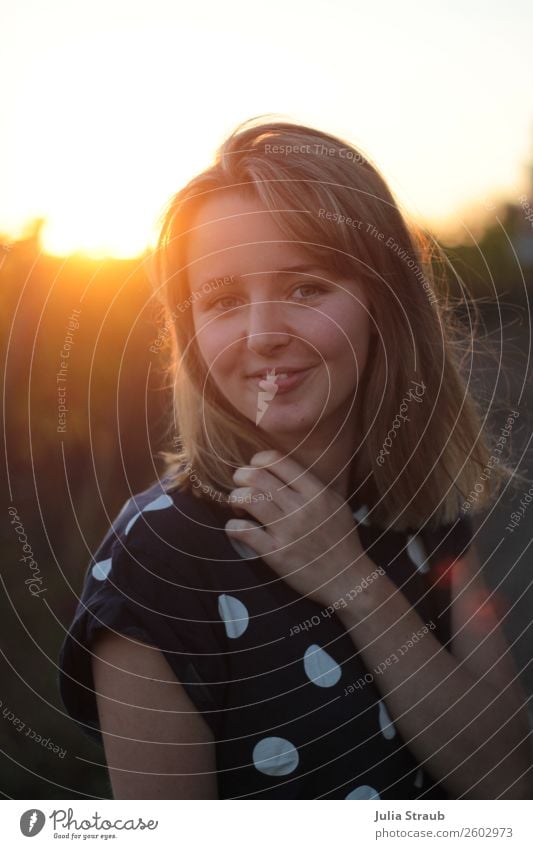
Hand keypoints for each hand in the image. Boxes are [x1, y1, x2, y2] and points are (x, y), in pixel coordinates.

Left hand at [225, 450, 365, 607]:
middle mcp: (301, 507)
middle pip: (256, 476)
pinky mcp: (276, 553)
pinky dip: (233, 526)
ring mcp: (288, 530)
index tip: (254, 470)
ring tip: (239, 507)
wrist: (348, 580)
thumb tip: (280, 472)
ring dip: (235, 499)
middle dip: (240, 478)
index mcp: (316, 492)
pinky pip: (243, 531)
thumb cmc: (340, 541)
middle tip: (240, 487)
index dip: (257, 461)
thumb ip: (311, 486)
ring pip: (247, 499)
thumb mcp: (335, 505)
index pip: (277, 460)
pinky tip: (236, 528)